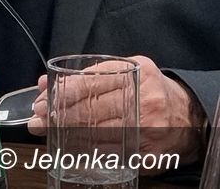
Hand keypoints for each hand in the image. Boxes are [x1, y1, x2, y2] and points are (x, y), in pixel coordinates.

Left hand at [29, 56, 206, 168]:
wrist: (187, 115)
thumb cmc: (146, 89)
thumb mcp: (121, 72)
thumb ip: (85, 76)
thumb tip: (44, 83)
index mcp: (136, 72)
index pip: (92, 82)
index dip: (64, 93)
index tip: (42, 101)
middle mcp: (145, 99)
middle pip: (93, 109)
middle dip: (60, 115)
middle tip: (38, 121)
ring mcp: (150, 128)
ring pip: (100, 133)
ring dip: (69, 134)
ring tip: (49, 132)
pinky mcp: (150, 152)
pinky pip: (113, 153)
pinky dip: (89, 150)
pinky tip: (72, 147)